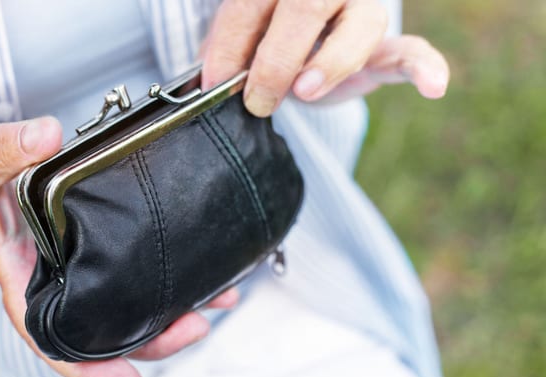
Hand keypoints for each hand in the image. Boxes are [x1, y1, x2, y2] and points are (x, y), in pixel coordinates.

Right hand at [0, 117, 238, 376]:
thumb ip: (4, 147)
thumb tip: (46, 138)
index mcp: (15, 269)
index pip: (48, 334)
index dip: (87, 366)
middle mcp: (43, 271)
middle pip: (97, 327)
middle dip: (150, 337)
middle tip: (197, 325)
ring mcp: (62, 257)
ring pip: (115, 299)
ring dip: (163, 307)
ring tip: (213, 299)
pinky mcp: (75, 236)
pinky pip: (117, 264)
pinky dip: (153, 269)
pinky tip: (188, 260)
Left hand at [201, 0, 448, 115]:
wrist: (312, 37)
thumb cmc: (271, 34)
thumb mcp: (246, 33)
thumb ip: (232, 44)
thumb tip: (210, 79)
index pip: (254, 2)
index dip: (230, 42)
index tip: (213, 82)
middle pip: (305, 8)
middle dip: (275, 61)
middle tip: (255, 100)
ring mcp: (362, 10)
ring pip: (359, 28)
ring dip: (330, 63)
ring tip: (304, 91)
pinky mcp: (387, 45)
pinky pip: (413, 49)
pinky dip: (425, 67)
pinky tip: (433, 84)